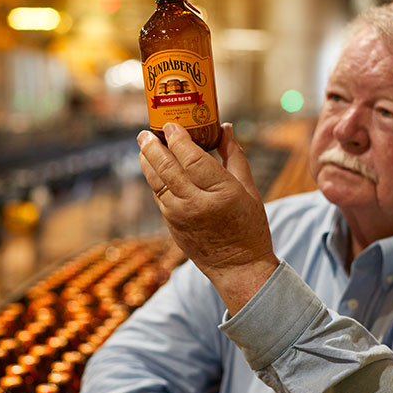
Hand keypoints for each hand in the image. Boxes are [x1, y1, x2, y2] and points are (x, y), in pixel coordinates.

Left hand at [138, 122, 278, 313]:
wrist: (238, 268)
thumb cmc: (248, 226)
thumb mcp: (249, 189)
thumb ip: (234, 156)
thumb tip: (225, 128)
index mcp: (222, 192)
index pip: (192, 158)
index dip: (178, 139)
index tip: (171, 124)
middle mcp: (197, 204)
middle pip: (167, 167)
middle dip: (153, 146)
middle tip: (145, 131)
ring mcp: (180, 216)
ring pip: (156, 182)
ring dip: (147, 161)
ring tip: (143, 144)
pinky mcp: (171, 225)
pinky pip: (158, 196)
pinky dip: (153, 179)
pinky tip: (153, 167)